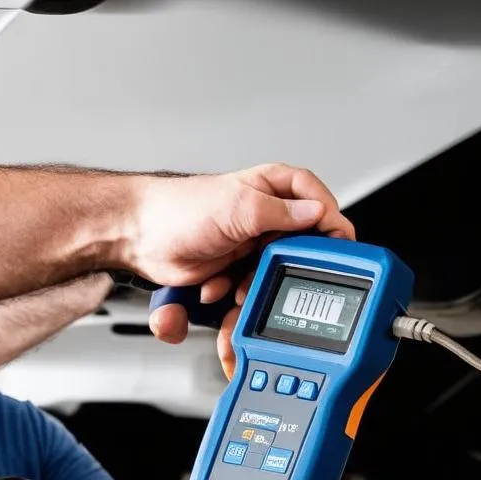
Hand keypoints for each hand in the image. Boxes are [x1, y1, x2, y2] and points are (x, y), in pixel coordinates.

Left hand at [142, 163, 353, 353]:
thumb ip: (281, 212)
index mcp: (270, 188)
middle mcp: (265, 214)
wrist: (139, 237)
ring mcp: (252, 242)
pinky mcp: (238, 267)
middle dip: (294, 261)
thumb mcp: (238, 206)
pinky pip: (255, 285)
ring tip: (243, 283)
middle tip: (293, 272)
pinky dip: (239, 291)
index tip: (341, 241)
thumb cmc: (177, 210)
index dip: (331, 218)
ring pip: (279, 268)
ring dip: (262, 281)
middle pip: (303, 239)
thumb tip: (317, 213)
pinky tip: (222, 286)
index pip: (315, 198)